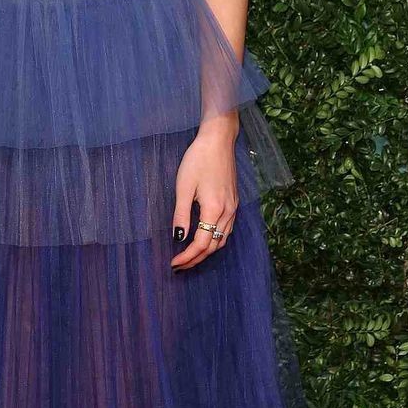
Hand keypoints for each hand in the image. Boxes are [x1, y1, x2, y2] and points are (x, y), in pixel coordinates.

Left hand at [171, 115, 237, 269]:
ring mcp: (233, 208)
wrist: (218, 141)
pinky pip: (227, 230)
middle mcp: (228, 212)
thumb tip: (179, 238)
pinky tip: (203, 240)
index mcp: (214, 210)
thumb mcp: (183, 187)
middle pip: (214, 246)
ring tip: (189, 257)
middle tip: (178, 266)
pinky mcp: (234, 202)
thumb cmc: (198, 160)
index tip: (173, 263)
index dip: (187, 257)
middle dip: (196, 259)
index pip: (201, 243)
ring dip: (206, 252)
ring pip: (222, 240)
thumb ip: (181, 215)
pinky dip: (215, 240)